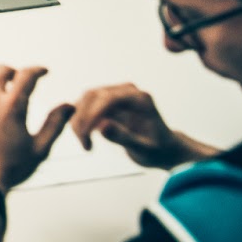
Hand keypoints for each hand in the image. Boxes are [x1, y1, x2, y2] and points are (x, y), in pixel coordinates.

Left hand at [0, 65, 73, 191]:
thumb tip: (67, 108)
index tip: (42, 71)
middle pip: (1, 70)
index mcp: (11, 107)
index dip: (37, 70)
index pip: (27, 75)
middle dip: (14, 72)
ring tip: (5, 98)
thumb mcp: (39, 149)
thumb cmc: (7, 169)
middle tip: (21, 79)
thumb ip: (55, 124)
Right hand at [69, 84, 215, 169]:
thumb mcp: (144, 148)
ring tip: (86, 144)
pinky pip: (85, 106)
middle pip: (93, 95)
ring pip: (85, 100)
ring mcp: (114, 94)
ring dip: (79, 121)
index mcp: (140, 98)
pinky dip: (80, 121)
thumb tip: (101, 126)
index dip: (93, 114)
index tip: (85, 134)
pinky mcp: (104, 101)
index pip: (109, 98)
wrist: (162, 149)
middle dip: (83, 118)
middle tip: (84, 143)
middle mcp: (125, 91)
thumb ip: (124, 137)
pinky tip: (85, 138)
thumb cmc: (157, 149)